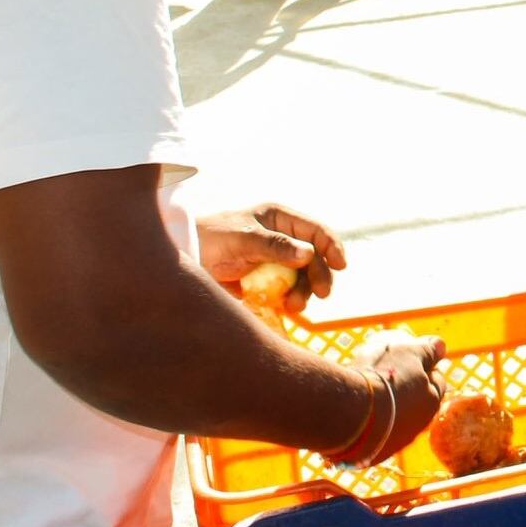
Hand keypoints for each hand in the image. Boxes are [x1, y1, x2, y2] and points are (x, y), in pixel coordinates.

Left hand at [197, 203, 347, 314]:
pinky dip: (290, 299)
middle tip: (320, 295)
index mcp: (280, 219)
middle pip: (314, 258)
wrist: (185, 256)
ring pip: (303, 278)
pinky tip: (285, 308)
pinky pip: (287, 291)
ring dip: (305, 292)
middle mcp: (283, 238)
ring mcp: (275, 260)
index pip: (316, 231)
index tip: (340, 266)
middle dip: (318, 276)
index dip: (332, 247)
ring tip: (294, 306)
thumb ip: (276, 246)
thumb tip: (309, 255)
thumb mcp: (243, 238)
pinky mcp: (266, 281)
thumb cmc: (211, 238)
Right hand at [353, 334, 448, 462]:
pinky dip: (371, 427)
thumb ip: (427, 350)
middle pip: (419, 404)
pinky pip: (375, 437)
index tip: (412, 361)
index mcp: (431, 400)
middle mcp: (418, 426)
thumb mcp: (408, 353)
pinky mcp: (373, 455)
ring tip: (370, 394)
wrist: (349, 413)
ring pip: (397, 422)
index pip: (438, 382)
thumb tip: (442, 345)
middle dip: (410, 392)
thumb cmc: (382, 377)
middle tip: (389, 376)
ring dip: (389, 410)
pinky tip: (357, 414)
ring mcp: (396, 443)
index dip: (428, 369)